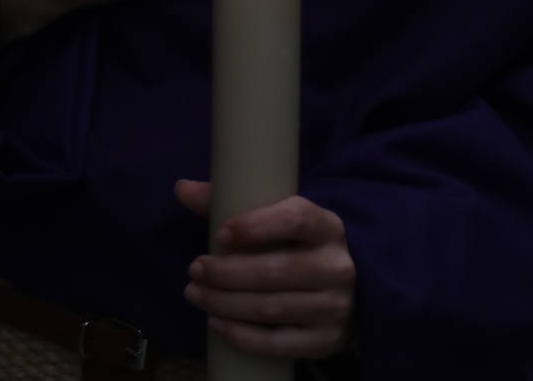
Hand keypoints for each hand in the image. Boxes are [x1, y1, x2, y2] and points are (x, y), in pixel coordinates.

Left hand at [176, 181, 355, 360]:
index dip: (256, 226)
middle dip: (226, 272)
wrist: (350, 291)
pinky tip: (215, 323)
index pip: (295, 219)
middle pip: (275, 270)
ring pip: (271, 307)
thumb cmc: (300, 246)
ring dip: (225, 303)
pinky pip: (277, 343)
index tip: (220, 234)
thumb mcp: (279, 218)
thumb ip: (231, 200)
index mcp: (327, 226)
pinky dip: (241, 335)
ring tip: (195, 292)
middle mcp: (336, 266)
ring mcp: (334, 307)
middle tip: (194, 269)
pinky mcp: (325, 341)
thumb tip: (182, 188)